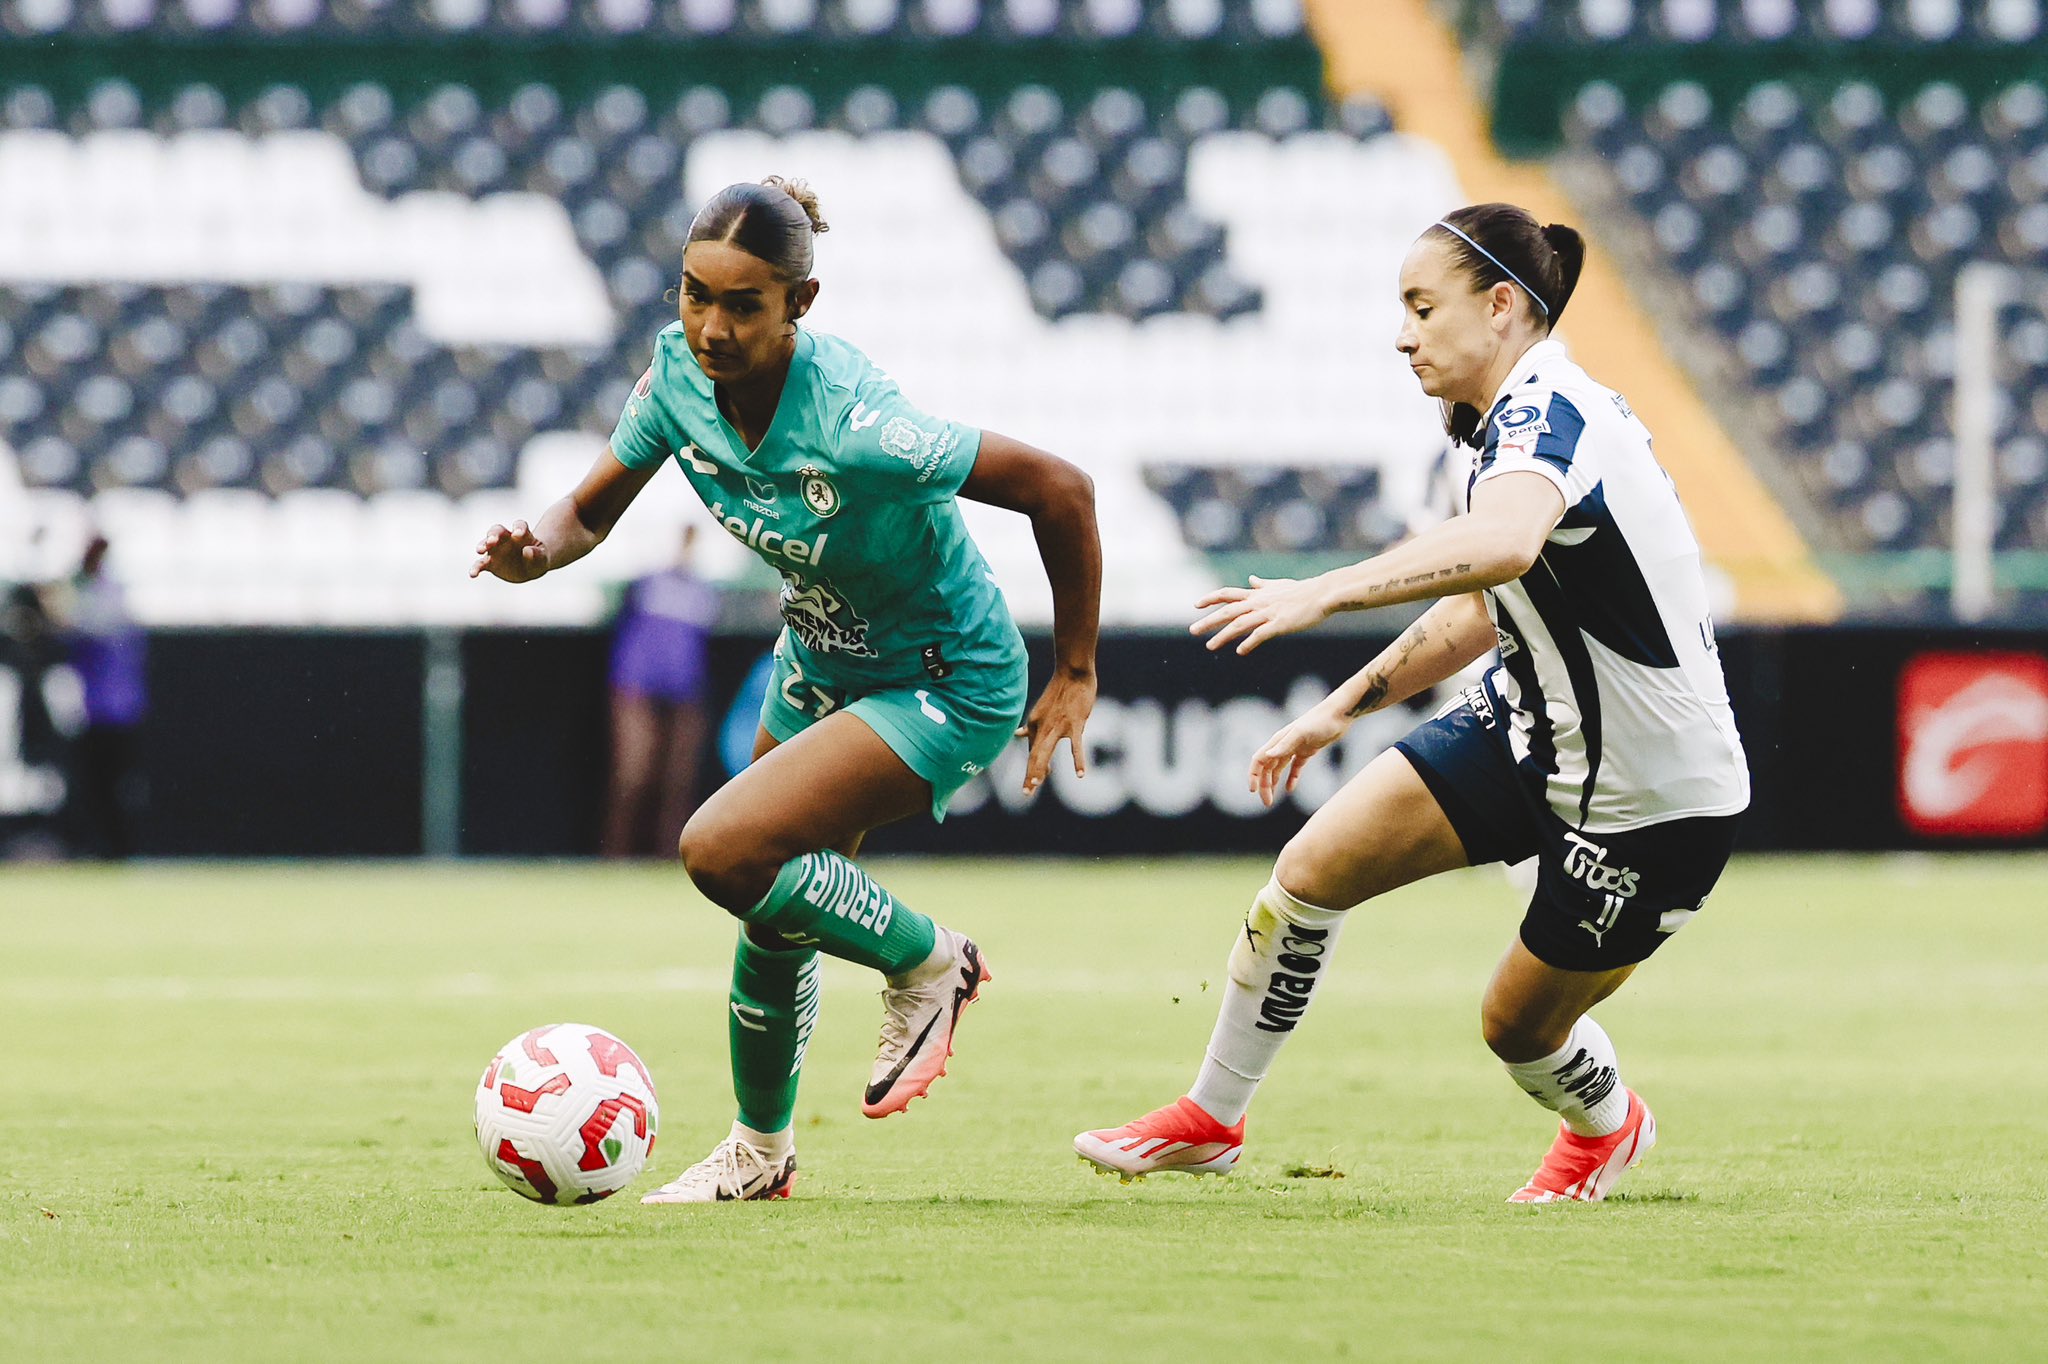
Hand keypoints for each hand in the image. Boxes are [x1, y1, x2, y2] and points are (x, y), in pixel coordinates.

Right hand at [470, 520, 549, 582]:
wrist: (530, 567)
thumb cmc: (538, 558)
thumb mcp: (542, 558)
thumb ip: (537, 554)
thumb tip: (527, 551)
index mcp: (522, 533)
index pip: (519, 526)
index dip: (519, 528)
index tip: (518, 534)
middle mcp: (506, 538)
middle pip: (497, 531)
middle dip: (494, 535)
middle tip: (492, 541)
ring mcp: (496, 549)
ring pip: (486, 543)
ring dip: (482, 545)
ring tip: (480, 550)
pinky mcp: (490, 562)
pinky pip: (481, 564)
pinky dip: (476, 568)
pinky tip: (473, 574)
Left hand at [1016, 667, 1095, 795]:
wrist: (1073, 674)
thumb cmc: (1060, 692)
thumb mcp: (1040, 710)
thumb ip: (1031, 725)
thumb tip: (1018, 734)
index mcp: (1034, 724)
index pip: (1032, 751)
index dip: (1033, 769)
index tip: (1032, 784)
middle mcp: (1043, 727)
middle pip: (1035, 755)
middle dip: (1030, 775)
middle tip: (1026, 792)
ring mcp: (1059, 727)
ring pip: (1046, 751)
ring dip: (1040, 769)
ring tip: (1036, 784)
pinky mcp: (1075, 724)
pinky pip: (1076, 746)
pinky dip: (1078, 760)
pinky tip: (1080, 774)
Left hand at [1191, 575, 1332, 654]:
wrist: (1322, 594)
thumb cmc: (1302, 591)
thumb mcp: (1279, 585)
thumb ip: (1262, 584)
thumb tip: (1251, 579)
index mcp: (1257, 595)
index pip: (1227, 594)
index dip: (1211, 599)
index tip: (1196, 605)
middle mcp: (1258, 603)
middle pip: (1228, 611)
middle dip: (1209, 621)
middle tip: (1193, 630)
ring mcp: (1268, 613)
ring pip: (1240, 624)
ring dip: (1223, 636)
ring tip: (1210, 646)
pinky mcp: (1280, 624)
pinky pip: (1261, 634)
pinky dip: (1249, 642)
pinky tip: (1240, 651)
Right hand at [1248, 697, 1352, 807]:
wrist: (1339, 715)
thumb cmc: (1320, 721)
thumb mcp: (1302, 733)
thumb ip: (1284, 745)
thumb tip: (1267, 756)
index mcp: (1278, 741)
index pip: (1259, 760)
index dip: (1253, 775)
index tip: (1253, 791)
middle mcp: (1283, 745)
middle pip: (1267, 768)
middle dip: (1264, 785)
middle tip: (1267, 803)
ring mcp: (1294, 748)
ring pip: (1278, 769)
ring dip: (1274, 784)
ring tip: (1273, 800)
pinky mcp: (1306, 751)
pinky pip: (1295, 768)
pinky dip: (1291, 779)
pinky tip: (1290, 789)